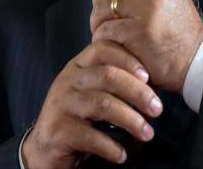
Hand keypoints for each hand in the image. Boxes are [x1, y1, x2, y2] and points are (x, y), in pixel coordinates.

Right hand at [21, 40, 162, 167]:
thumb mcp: (93, 92)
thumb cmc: (78, 118)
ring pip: (103, 104)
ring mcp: (60, 104)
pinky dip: (111, 147)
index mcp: (78, 66)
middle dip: (138, 92)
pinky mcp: (57, 130)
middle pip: (108, 75)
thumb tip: (153, 84)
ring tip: (147, 134)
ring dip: (131, 120)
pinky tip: (121, 155)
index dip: (128, 59)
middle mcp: (67, 80)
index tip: (149, 77)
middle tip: (157, 109)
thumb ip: (114, 81)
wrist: (45, 148)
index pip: (103, 49)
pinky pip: (90, 136)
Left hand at [90, 0, 202, 92]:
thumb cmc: (177, 29)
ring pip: (101, 6)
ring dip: (99, 22)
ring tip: (112, 31)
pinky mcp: (138, 32)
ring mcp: (147, 8)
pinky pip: (105, 29)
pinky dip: (105, 39)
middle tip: (107, 15)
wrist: (194, 60)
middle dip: (99, 1)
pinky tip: (117, 44)